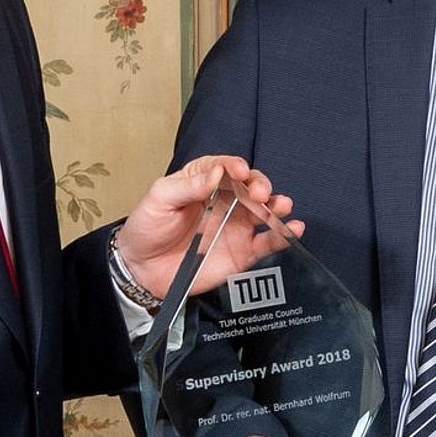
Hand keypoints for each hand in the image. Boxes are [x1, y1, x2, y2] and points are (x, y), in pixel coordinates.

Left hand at [118, 155, 303, 297]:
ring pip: (266, 211)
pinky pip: (268, 242)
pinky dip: (284, 236)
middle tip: (258, 193)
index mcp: (204, 182)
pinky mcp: (243, 251)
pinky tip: (293, 229)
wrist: (142, 270)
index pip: (225, 167)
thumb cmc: (147, 229)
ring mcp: (237, 226)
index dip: (235, 166)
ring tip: (281, 205)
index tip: (239, 171)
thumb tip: (216, 173)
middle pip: (252, 186)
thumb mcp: (159, 200)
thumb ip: (187, 186)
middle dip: (260, 185)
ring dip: (278, 205)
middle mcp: (226, 201)